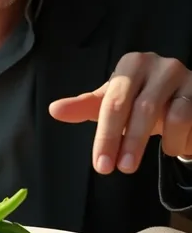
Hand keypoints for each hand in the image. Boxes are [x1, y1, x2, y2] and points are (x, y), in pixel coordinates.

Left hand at [49, 52, 191, 174]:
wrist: (181, 98)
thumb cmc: (140, 101)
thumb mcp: (111, 103)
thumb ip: (85, 107)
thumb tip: (54, 110)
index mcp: (130, 65)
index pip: (113, 103)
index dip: (106, 136)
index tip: (101, 165)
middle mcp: (157, 64)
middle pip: (140, 108)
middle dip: (130, 143)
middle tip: (122, 169)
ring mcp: (183, 75)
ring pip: (172, 115)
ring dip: (161, 142)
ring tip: (159, 155)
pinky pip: (190, 118)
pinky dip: (180, 139)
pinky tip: (174, 147)